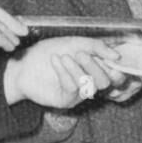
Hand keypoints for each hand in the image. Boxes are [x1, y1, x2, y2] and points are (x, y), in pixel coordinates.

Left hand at [3, 37, 137, 108]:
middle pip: (106, 82)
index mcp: (95, 68)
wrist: (23, 63)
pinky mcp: (65, 100)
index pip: (116, 74)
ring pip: (91, 86)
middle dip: (94, 66)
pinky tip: (55, 61)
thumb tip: (117, 55)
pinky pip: (73, 88)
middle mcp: (89, 83)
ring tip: (64, 57)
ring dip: (78, 68)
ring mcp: (78, 94)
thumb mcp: (74, 42)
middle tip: (80, 54)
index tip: (112, 58)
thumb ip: (96, 46)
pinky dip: (65, 72)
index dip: (118, 68)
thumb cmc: (48, 51)